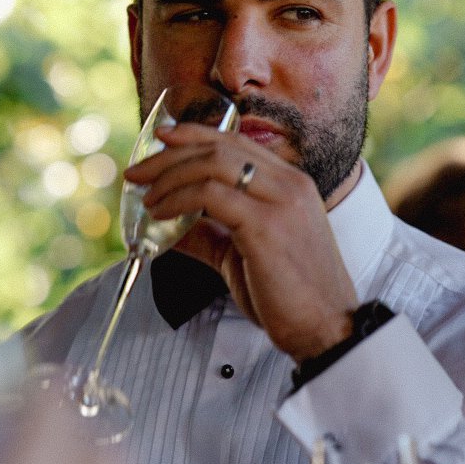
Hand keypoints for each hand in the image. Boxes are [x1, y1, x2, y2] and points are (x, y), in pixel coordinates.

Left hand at [125, 121, 357, 359]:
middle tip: (137, 171)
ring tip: (147, 196)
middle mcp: (289, 184)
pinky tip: (161, 214)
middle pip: (219, 147)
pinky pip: (210, 195)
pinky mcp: (265, 226)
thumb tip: (173, 228)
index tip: (161, 138)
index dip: (193, 135)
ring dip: (170, 176)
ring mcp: (280, 202)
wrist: (326, 328)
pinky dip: (178, 199)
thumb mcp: (244, 255)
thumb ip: (212, 235)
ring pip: (213, 164)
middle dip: (170, 155)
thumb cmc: (291, 296)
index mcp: (290, 184)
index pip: (236, 143)